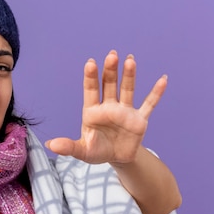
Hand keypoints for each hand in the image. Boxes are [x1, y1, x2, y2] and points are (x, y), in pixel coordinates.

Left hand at [45, 50, 165, 165]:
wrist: (117, 158)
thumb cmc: (96, 151)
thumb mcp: (82, 151)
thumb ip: (69, 146)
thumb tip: (50, 144)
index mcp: (92, 112)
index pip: (90, 91)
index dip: (90, 77)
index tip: (90, 63)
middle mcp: (109, 107)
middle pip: (109, 85)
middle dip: (110, 71)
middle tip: (111, 55)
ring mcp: (125, 111)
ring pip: (127, 90)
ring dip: (129, 76)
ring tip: (130, 60)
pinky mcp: (139, 119)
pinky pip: (149, 104)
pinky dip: (156, 93)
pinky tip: (163, 79)